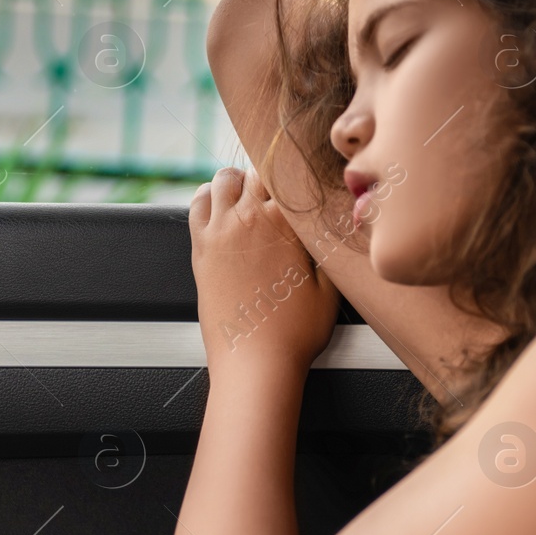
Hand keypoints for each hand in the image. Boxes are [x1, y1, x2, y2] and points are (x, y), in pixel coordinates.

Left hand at [189, 166, 339, 375]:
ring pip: (223, 180)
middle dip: (270, 177)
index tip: (305, 184)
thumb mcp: (330, 288)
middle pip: (256, 172)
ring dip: (238, 182)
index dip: (298, 176)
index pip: (289, 175)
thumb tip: (337, 226)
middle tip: (281, 195)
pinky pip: (198, 204)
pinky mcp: (200, 249)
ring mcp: (219, 232)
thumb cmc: (294, 333)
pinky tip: (221, 206)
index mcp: (284, 223)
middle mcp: (247, 219)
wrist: (255, 363)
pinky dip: (209, 197)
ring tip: (251, 196)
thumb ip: (330, 249)